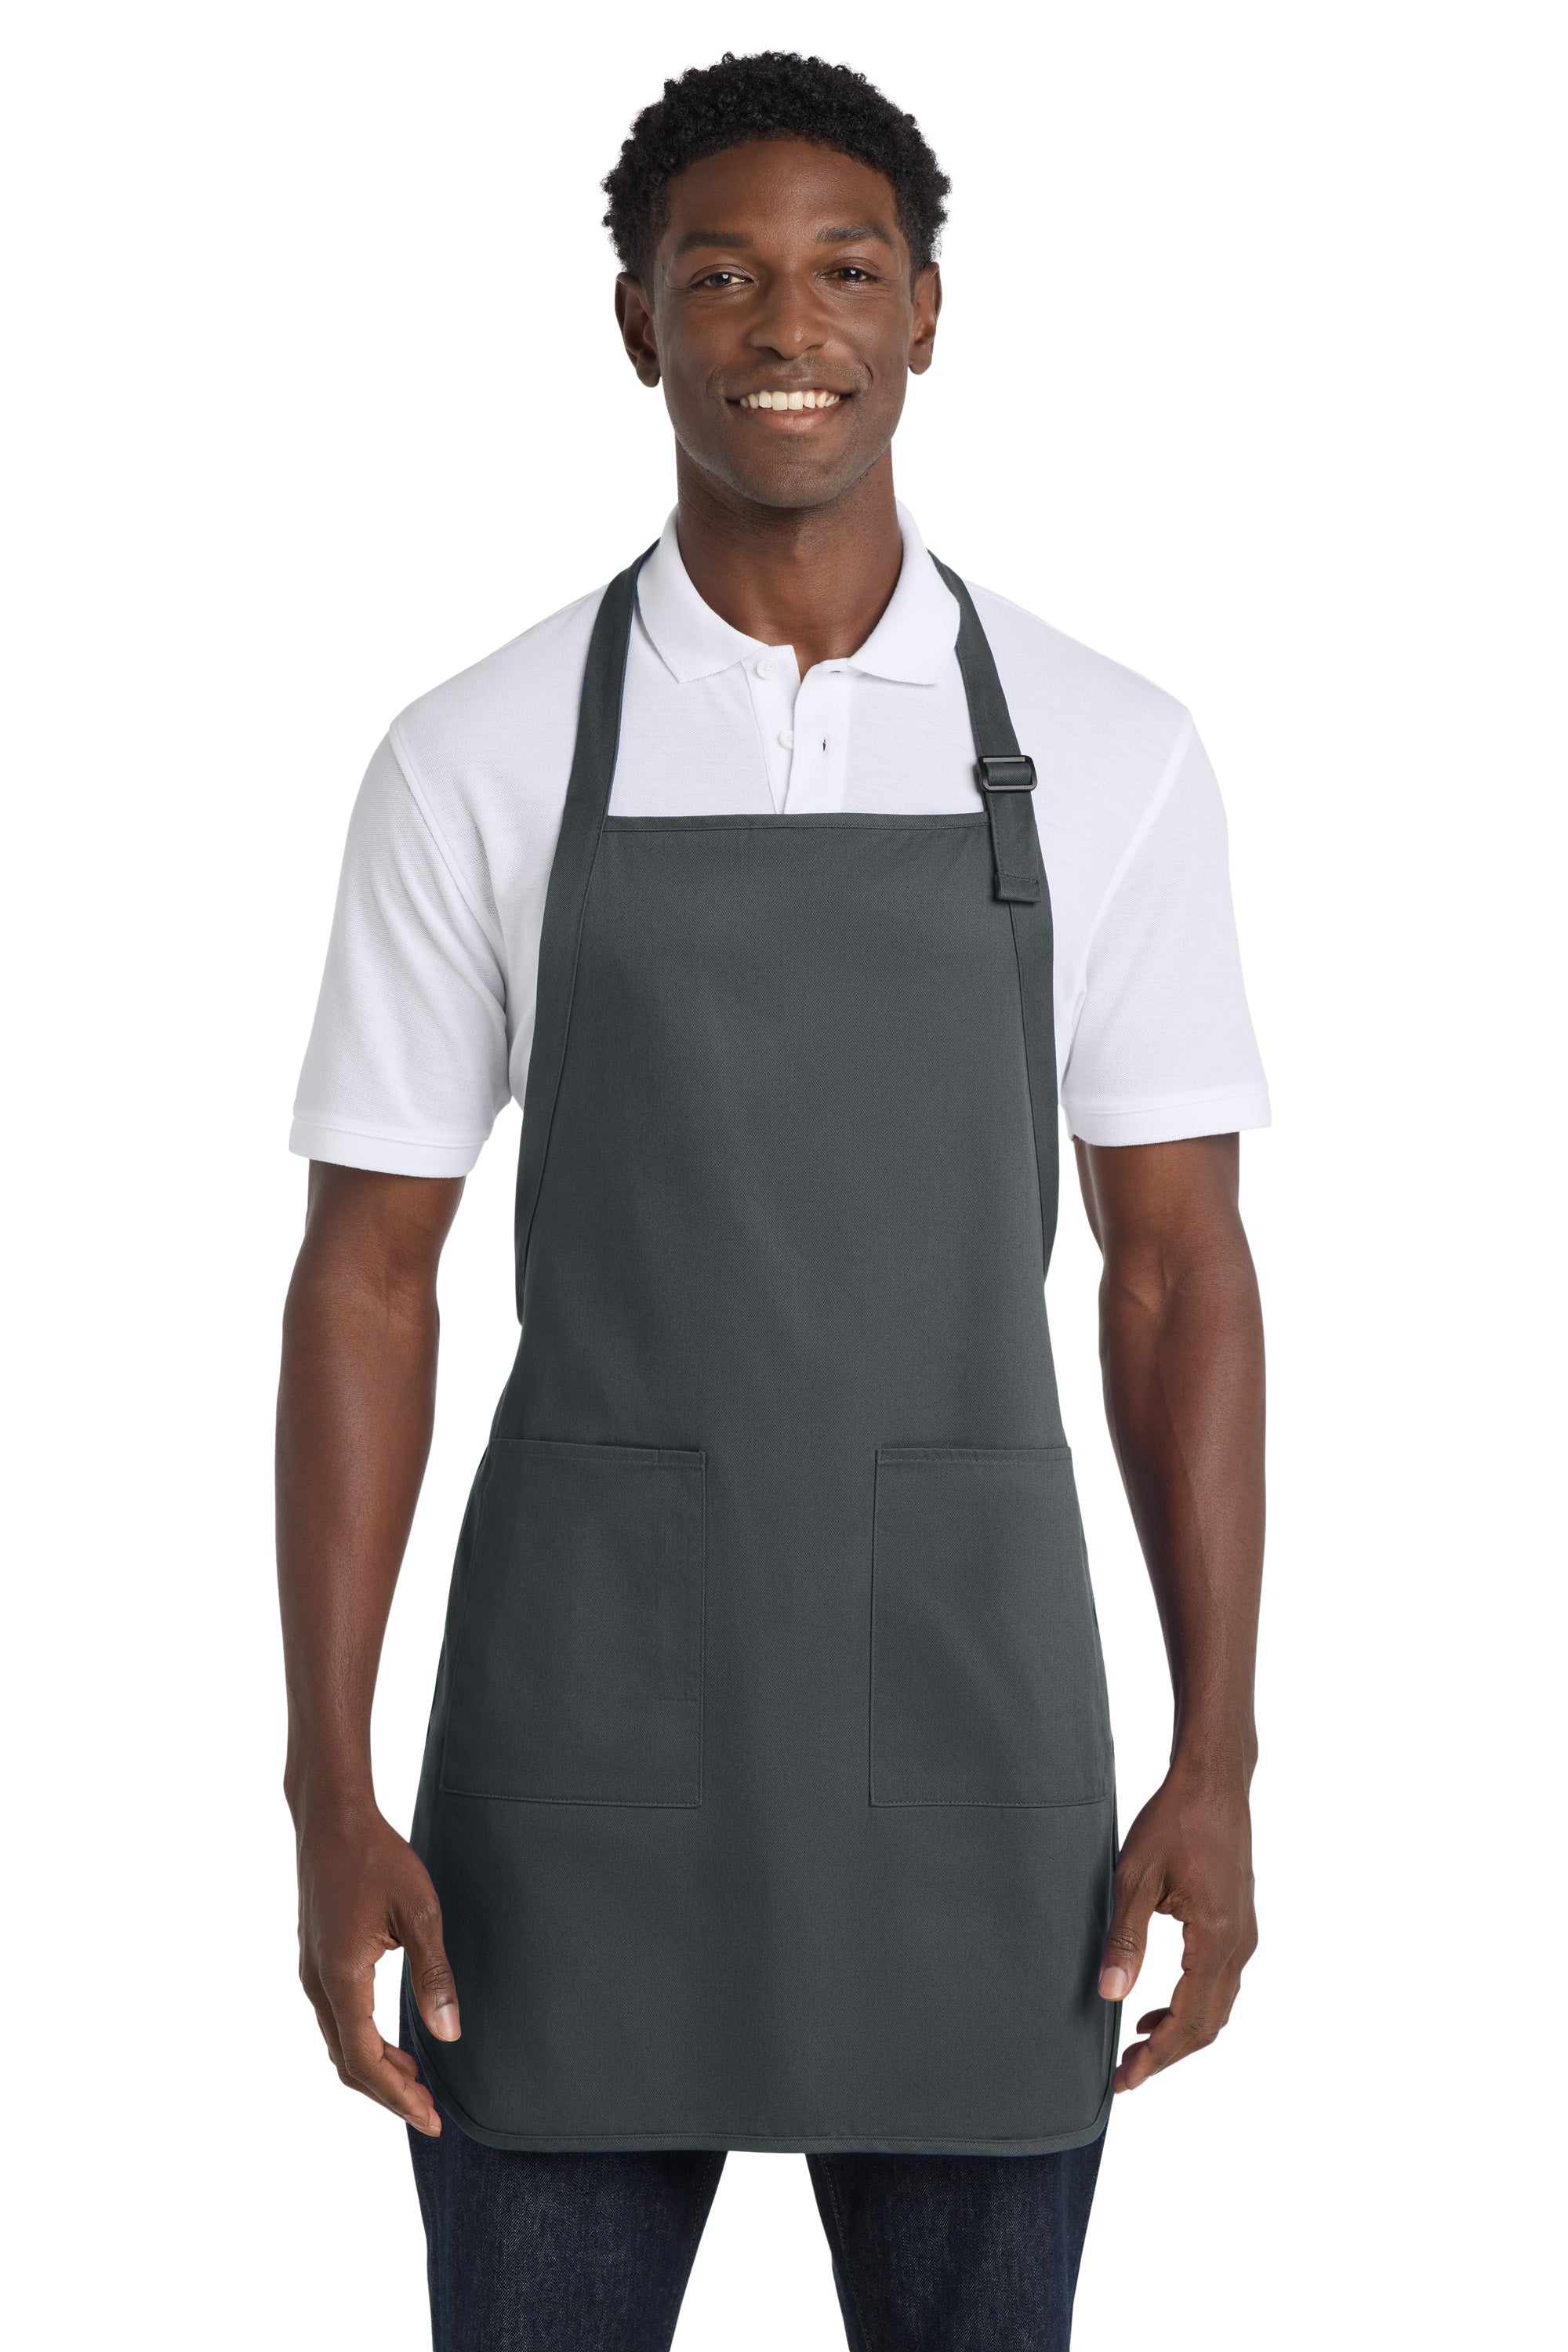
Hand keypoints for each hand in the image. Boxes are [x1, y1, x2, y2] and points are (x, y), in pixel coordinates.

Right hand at [296, 1805, 459, 2135]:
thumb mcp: (420, 1912)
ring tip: (418, 2084)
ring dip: (376, 2070)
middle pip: (348, 2062)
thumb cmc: (377, 1857)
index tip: (430, 2120)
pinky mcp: (316, 1962)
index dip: (398, 2097)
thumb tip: (448, 2034)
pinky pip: (337, 2020)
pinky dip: (364, 2044)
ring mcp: (312, 1973)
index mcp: (340, 1978)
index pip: (364, 2060)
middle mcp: (317, 1984)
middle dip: (389, 2093)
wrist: (331, 1819)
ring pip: (340, 2043)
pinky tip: (393, 2044)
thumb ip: (434, 1976)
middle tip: (430, 2112)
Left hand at [1097, 1760, 1256, 2091]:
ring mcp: (1244, 1935)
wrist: (1214, 1781)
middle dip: (1167, 2055)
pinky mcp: (1239, 1924)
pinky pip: (1220, 1983)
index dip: (1156, 2057)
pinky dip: (1192, 2006)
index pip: (1188, 2020)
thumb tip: (1109, 1996)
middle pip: (1208, 2025)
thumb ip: (1125, 1939)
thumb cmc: (1173, 1820)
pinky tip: (1157, 2006)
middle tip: (1125, 2074)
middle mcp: (1239, 1944)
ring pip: (1217, 2008)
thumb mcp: (1135, 1877)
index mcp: (1216, 1938)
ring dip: (1179, 2033)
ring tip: (1137, 2046)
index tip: (1125, 2080)